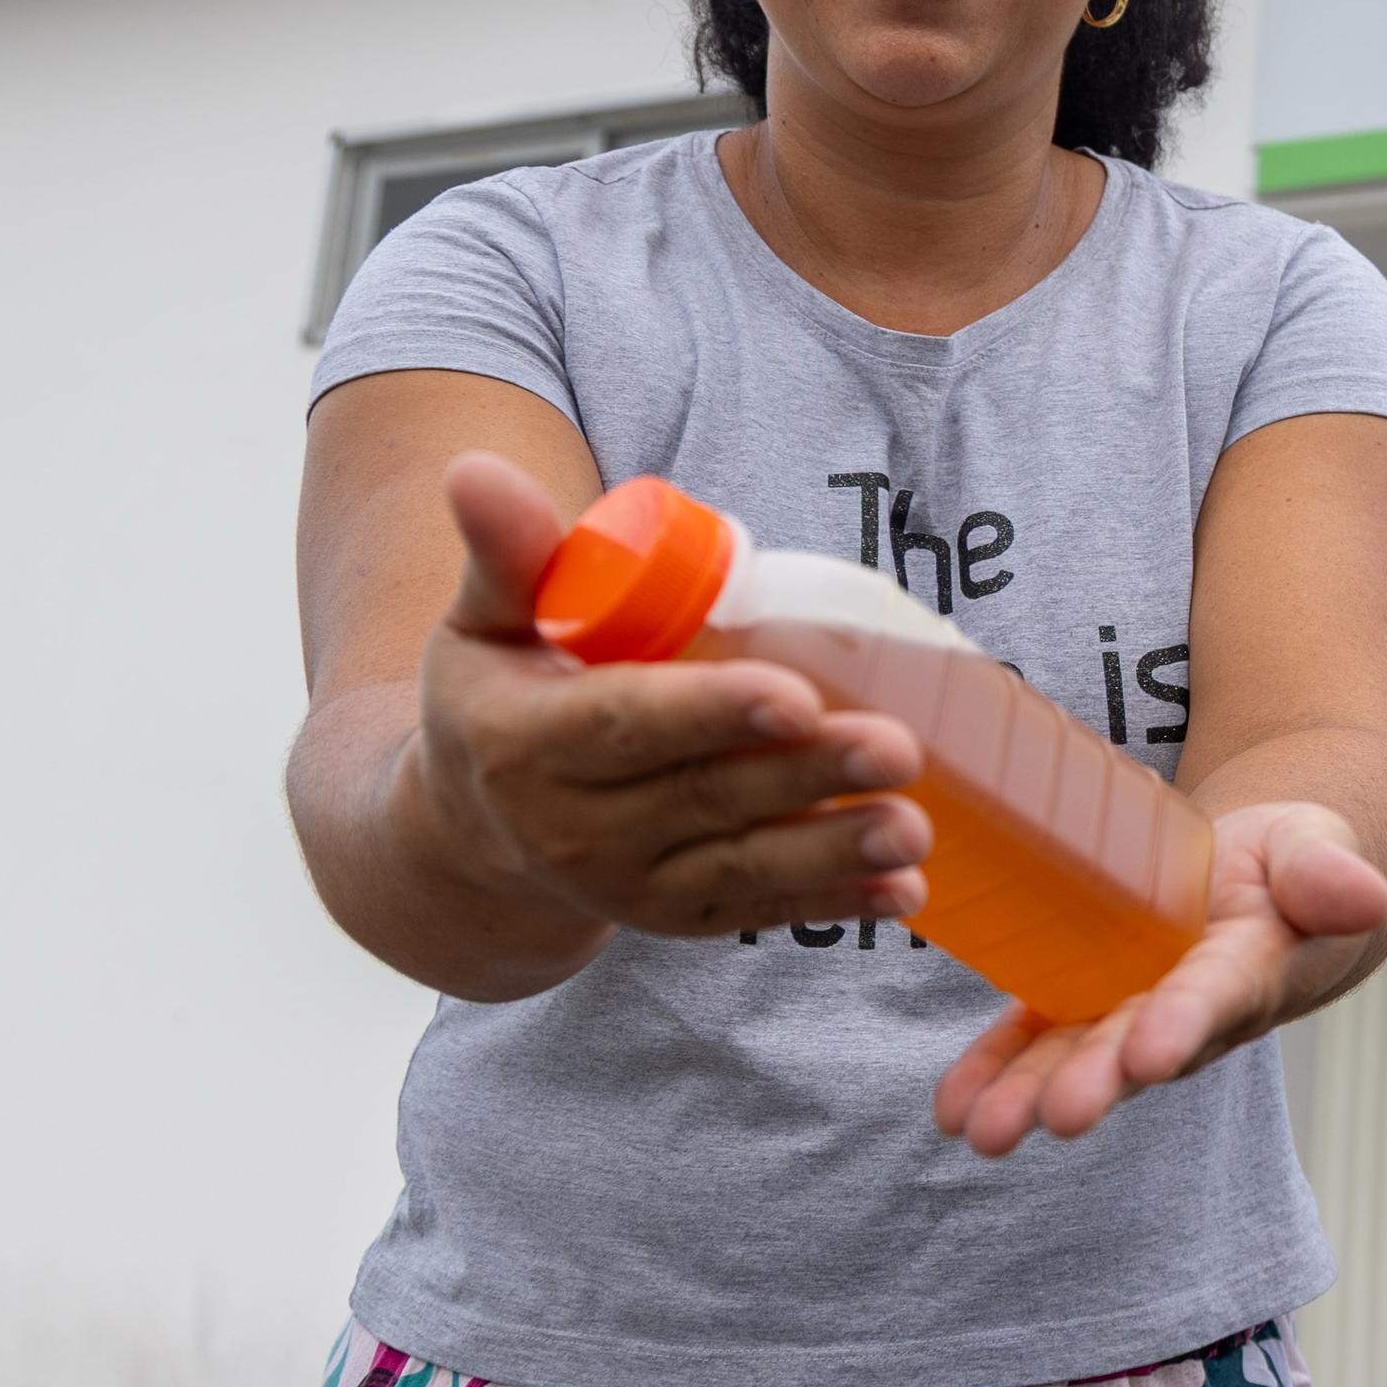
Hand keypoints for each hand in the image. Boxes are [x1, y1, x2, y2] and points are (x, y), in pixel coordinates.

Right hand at [398, 451, 934, 946]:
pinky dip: (833, 902)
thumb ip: (506, 553)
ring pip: (742, 864)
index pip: (629, 723)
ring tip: (912, 825)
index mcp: (527, 744)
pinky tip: (902, 888)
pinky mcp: (675, 917)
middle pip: (708, 794)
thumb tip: (478, 469)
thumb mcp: (482, 624)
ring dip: (834, 849)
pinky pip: (758, 911)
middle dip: (807, 773)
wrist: (474, 834)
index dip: (712, 710)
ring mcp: (629, 884)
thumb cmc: (495, 699)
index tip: (795, 693)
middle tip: (898, 748)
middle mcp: (574, 829)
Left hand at [929, 801, 1386, 1157]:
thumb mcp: (1315, 847)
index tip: (1150, 1052)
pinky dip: (994, 1069)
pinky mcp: (1084, 999)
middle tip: (1057, 1116)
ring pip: (1076, 1057)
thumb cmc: (1291, 860)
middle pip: (1136, 1050)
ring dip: (1029, 1093)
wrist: (1261, 878)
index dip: (1183, 1024)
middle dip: (1096, 1082)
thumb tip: (1366, 897)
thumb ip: (1328, 874)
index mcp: (1248, 969)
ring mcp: (1129, 1013)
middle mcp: (1184, 1010)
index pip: (1215, 999)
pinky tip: (951, 1107)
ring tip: (980, 1131)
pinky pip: (1034, 1036)